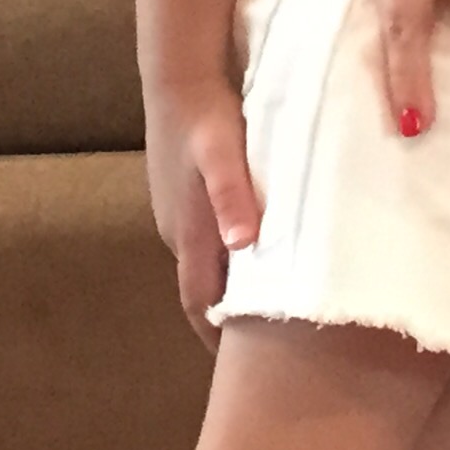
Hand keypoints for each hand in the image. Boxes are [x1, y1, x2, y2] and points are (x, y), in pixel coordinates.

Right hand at [144, 77, 257, 349]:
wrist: (179, 76)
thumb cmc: (206, 117)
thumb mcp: (223, 156)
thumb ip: (232, 197)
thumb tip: (242, 245)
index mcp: (190, 235)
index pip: (201, 305)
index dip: (218, 338)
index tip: (244, 374)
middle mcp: (179, 232)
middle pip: (205, 290)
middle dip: (229, 322)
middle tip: (267, 351)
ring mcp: (179, 215)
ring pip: (208, 264)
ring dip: (233, 287)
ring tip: (270, 309)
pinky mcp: (185, 196)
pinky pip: (211, 238)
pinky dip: (232, 257)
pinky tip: (256, 251)